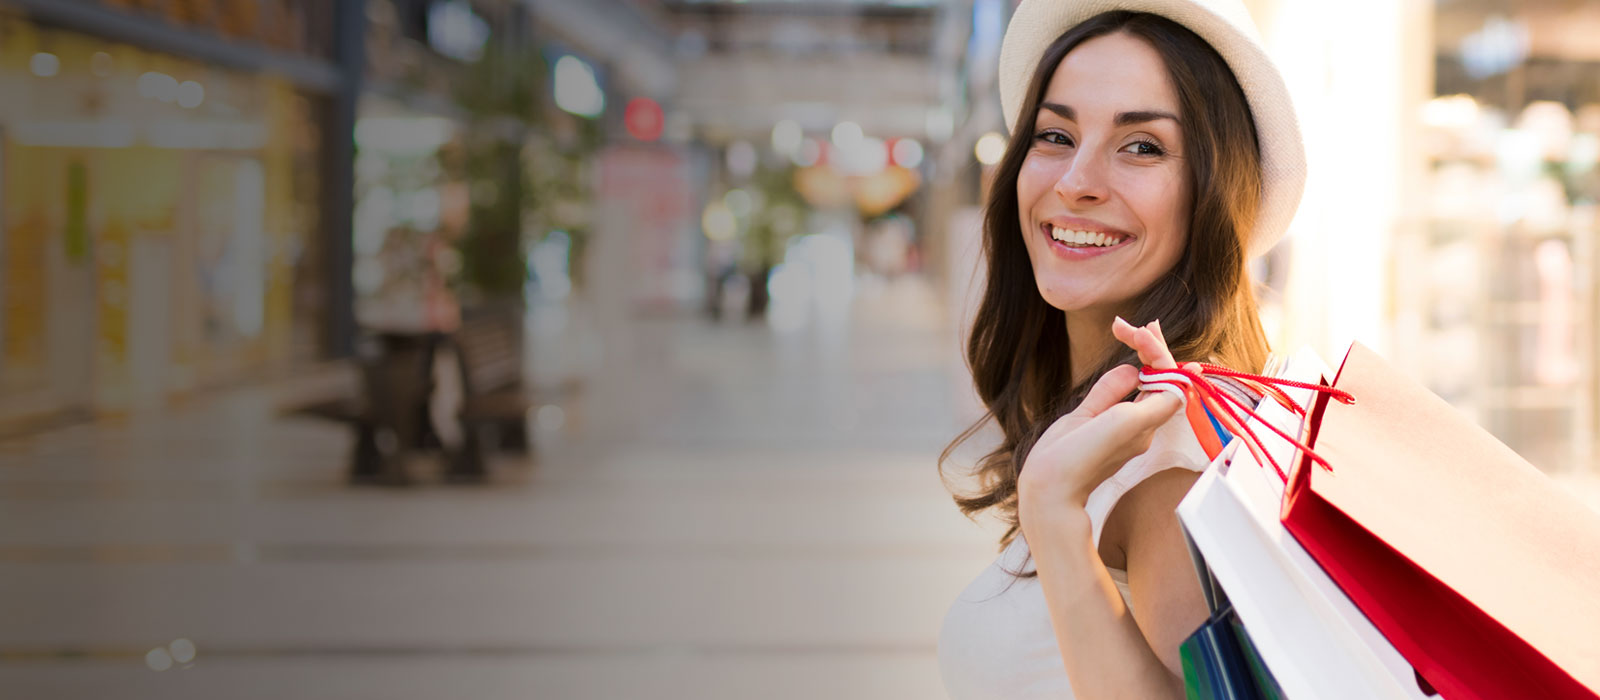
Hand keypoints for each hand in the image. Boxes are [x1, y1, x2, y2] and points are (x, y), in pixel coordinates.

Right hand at [1017, 318, 1190, 521]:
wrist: (1051, 492)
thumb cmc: (1078, 462)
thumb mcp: (1108, 421)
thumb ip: (1120, 392)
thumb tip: (1134, 370)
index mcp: (1145, 423)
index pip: (1167, 378)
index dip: (1156, 351)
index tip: (1138, 331)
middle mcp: (1139, 425)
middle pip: (1158, 379)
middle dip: (1151, 349)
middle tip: (1139, 326)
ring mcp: (1122, 428)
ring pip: (1142, 385)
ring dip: (1142, 358)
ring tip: (1131, 331)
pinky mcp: (1102, 428)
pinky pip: (1122, 396)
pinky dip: (1126, 376)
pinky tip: (1128, 364)